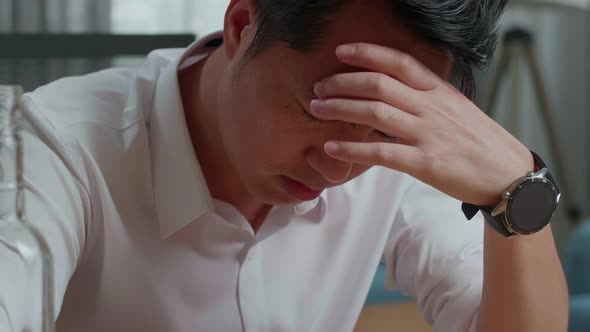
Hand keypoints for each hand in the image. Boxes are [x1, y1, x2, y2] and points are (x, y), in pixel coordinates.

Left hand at [311, 43, 533, 206]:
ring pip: (375, 113)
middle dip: (343, 82)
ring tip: (316, 109)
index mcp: (439, 91)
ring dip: (339, 108)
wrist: (507, 174)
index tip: (341, 52)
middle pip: (379, 84)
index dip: (367, 54)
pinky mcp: (424, 163)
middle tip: (319, 87)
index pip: (400, 62)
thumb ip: (426, 99)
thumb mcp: (456, 109)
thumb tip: (393, 93)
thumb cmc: (479, 142)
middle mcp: (431, 108)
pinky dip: (352, 149)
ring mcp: (427, 134)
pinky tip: (331, 147)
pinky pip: (381, 152)